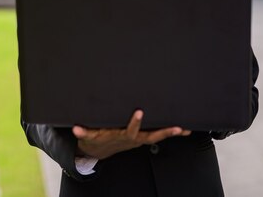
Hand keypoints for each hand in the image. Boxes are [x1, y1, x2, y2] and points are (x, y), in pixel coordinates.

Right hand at [72, 110, 190, 159]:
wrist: (100, 150)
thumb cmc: (95, 139)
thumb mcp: (88, 136)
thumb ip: (83, 132)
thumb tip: (75, 128)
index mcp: (122, 136)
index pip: (130, 129)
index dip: (135, 122)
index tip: (139, 112)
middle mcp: (134, 139)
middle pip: (152, 136)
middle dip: (164, 132)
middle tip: (176, 127)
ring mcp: (140, 139)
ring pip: (158, 136)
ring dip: (172, 133)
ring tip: (186, 128)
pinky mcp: (143, 137)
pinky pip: (158, 135)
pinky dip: (170, 132)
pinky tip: (183, 128)